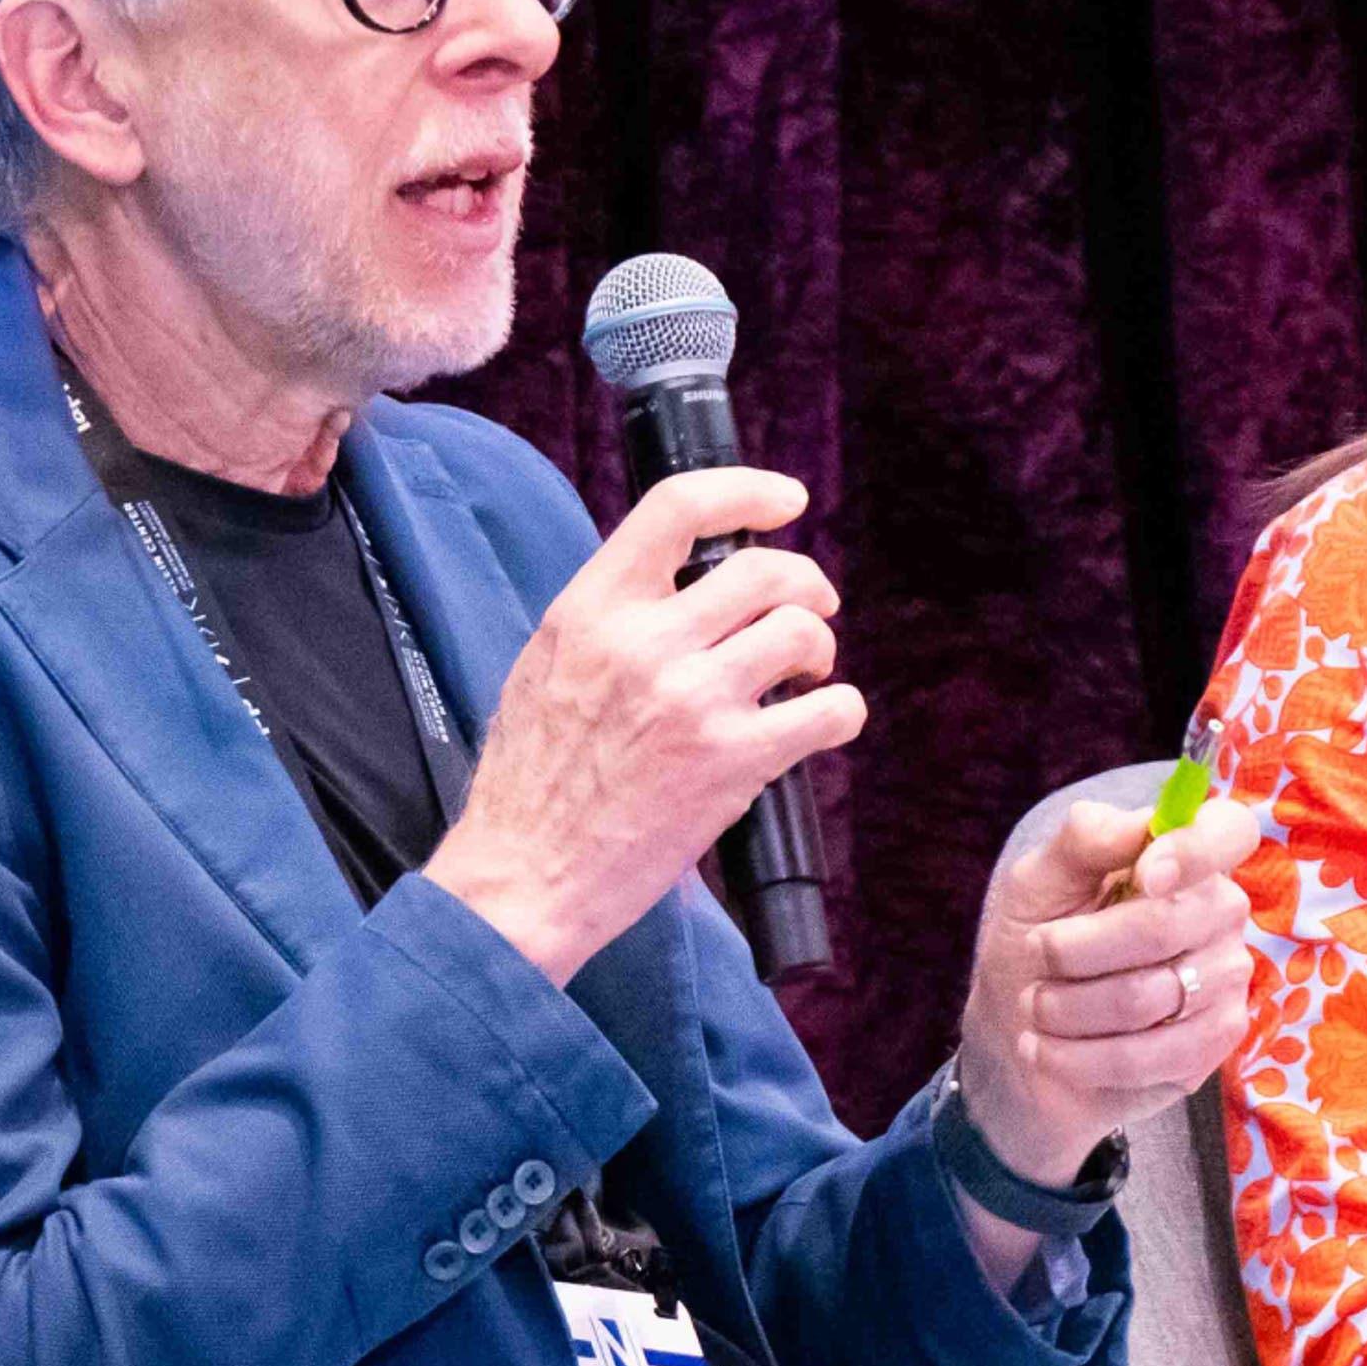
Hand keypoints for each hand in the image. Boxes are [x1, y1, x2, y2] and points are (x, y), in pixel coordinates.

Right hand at [424, 469, 863, 983]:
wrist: (525, 875)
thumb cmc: (534, 777)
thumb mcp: (549, 663)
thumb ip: (612, 615)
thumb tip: (686, 580)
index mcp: (592, 609)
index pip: (678, 507)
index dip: (746, 490)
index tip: (786, 501)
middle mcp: (645, 643)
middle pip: (767, 570)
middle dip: (806, 586)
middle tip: (809, 612)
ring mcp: (693, 701)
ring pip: (803, 631)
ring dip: (819, 650)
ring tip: (804, 676)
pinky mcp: (734, 762)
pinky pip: (831, 710)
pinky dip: (841, 711)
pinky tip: (822, 721)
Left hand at [950, 789, 1264, 1183]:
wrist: (1021, 1027)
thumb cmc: (1038, 936)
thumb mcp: (1040, 879)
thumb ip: (1085, 839)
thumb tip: (1140, 825)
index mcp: (1185, 856)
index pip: (1231, 832)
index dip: (1194, 850)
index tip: (1144, 876)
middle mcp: (1219, 913)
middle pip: (1162, 926)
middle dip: (1073, 948)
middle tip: (1036, 954)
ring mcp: (1225, 981)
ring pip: (1143, 998)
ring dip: (1064, 1006)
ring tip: (1037, 1005)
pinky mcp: (1211, 1047)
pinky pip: (1146, 1057)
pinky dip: (1076, 1056)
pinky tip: (1045, 1048)